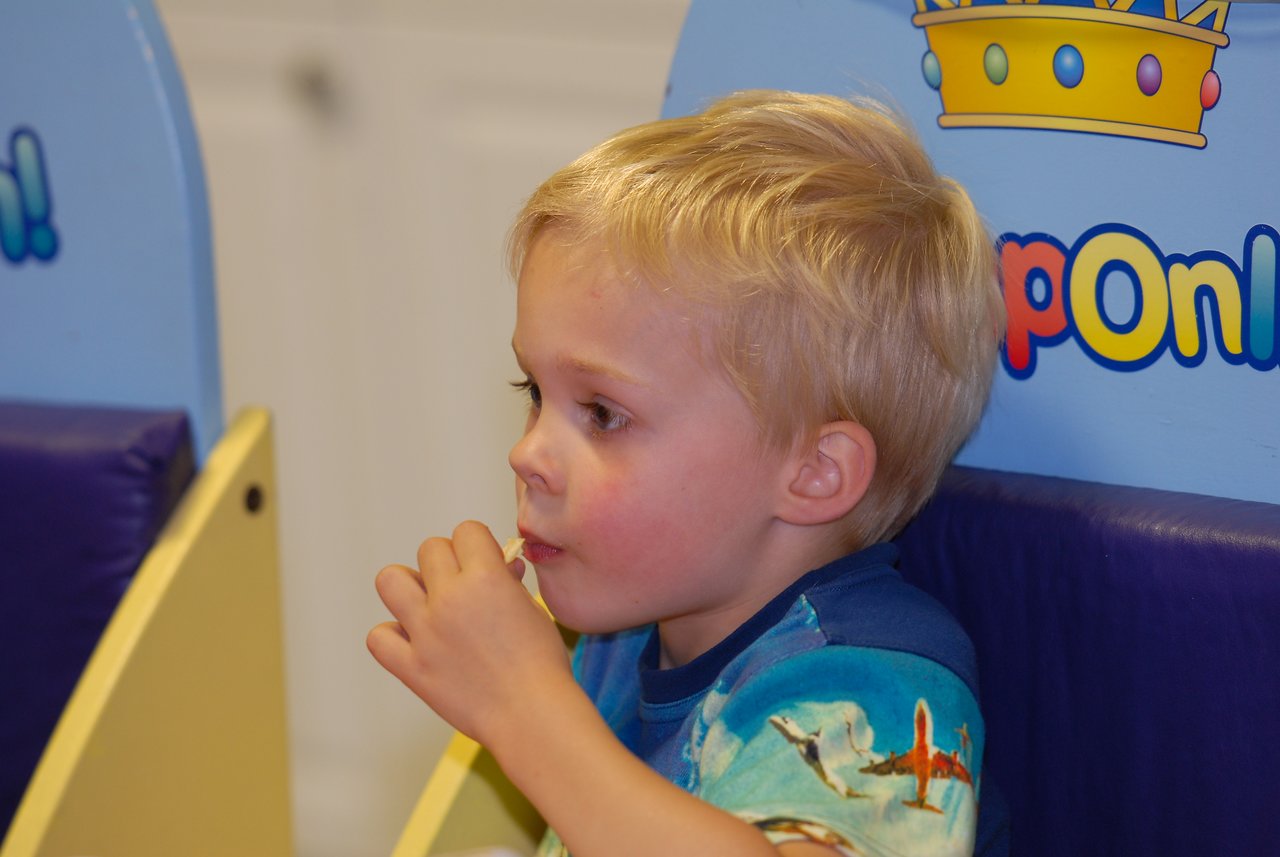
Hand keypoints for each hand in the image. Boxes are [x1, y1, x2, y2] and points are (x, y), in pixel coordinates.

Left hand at [367, 520, 573, 744]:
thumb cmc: (542, 663)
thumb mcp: (533, 608)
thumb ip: (509, 582)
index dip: (478, 544)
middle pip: (430, 549)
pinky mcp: (411, 667)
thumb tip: (501, 566)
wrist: (532, 715)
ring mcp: (425, 633)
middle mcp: (449, 599)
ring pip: (390, 580)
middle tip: (463, 586)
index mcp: (485, 578)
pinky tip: (416, 643)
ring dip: (409, 587)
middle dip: (448, 562)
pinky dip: (392, 636)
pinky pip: (378, 637)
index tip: (487, 563)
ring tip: (429, 605)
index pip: (466, 531)